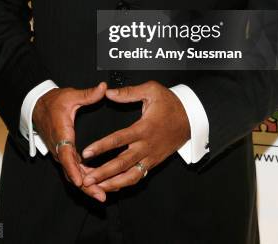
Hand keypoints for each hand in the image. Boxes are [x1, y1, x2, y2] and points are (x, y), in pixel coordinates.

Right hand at [32, 82, 107, 200]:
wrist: (38, 106)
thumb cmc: (54, 101)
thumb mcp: (71, 95)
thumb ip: (88, 94)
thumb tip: (104, 87)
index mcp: (62, 133)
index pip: (66, 155)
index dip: (73, 169)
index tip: (81, 181)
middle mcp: (60, 147)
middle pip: (71, 171)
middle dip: (85, 185)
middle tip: (101, 195)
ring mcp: (61, 152)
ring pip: (72, 173)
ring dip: (86, 185)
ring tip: (102, 195)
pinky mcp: (64, 154)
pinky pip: (73, 169)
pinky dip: (84, 178)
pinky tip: (97, 185)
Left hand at [80, 81, 190, 198]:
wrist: (190, 118)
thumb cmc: (170, 103)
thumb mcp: (151, 90)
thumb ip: (128, 92)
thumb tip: (108, 93)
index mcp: (144, 128)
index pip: (119, 140)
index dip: (101, 146)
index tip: (86, 152)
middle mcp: (146, 146)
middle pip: (122, 163)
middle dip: (103, 172)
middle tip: (86, 178)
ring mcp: (150, 157)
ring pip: (130, 175)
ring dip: (112, 183)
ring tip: (96, 187)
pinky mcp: (153, 163)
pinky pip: (138, 176)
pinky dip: (124, 183)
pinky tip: (111, 186)